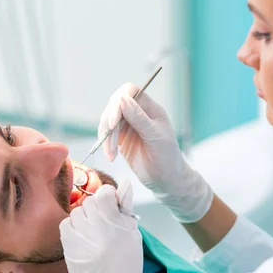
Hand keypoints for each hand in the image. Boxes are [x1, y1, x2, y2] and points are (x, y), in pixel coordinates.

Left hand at [59, 181, 160, 272]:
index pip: (104, 193)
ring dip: (84, 218)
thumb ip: (126, 209)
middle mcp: (98, 230)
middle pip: (90, 202)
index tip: (111, 206)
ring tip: (93, 234)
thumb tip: (124, 184)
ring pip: (77, 212)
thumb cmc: (127, 267)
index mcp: (118, 225)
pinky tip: (82, 238)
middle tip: (103, 224)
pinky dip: (72, 228)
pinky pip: (66, 225)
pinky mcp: (69, 249)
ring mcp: (81, 239)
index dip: (108, 197)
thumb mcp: (133, 236)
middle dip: (96, 210)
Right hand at [99, 83, 212, 222]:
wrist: (167, 180)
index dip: (119, 101)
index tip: (113, 122)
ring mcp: (128, 125)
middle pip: (114, 105)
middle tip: (110, 144)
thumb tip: (122, 99)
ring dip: (106, 137)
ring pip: (108, 121)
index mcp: (150, 109)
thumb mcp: (155, 137)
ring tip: (111, 154)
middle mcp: (138, 113)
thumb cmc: (167, 158)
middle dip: (109, 123)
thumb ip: (139, 118)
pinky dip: (105, 145)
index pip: (130, 92)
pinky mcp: (121, 138)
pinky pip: (107, 135)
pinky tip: (111, 157)